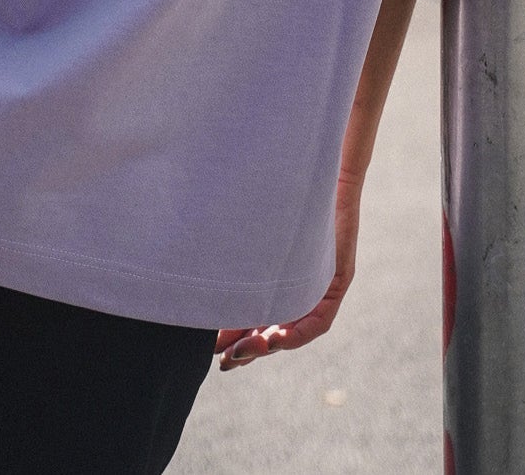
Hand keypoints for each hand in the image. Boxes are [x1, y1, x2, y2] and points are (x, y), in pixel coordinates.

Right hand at [216, 170, 361, 371]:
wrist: (309, 163)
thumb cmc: (274, 185)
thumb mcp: (249, 227)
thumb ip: (233, 249)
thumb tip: (188, 258)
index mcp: (276, 272)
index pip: (257, 314)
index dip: (237, 334)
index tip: (214, 347)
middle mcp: (297, 283)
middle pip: (273, 329)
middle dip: (247, 348)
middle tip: (222, 361)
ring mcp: (319, 283)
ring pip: (295, 330)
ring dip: (268, 345)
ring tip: (241, 353)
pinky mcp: (336, 277)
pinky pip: (320, 319)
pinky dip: (298, 331)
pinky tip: (276, 337)